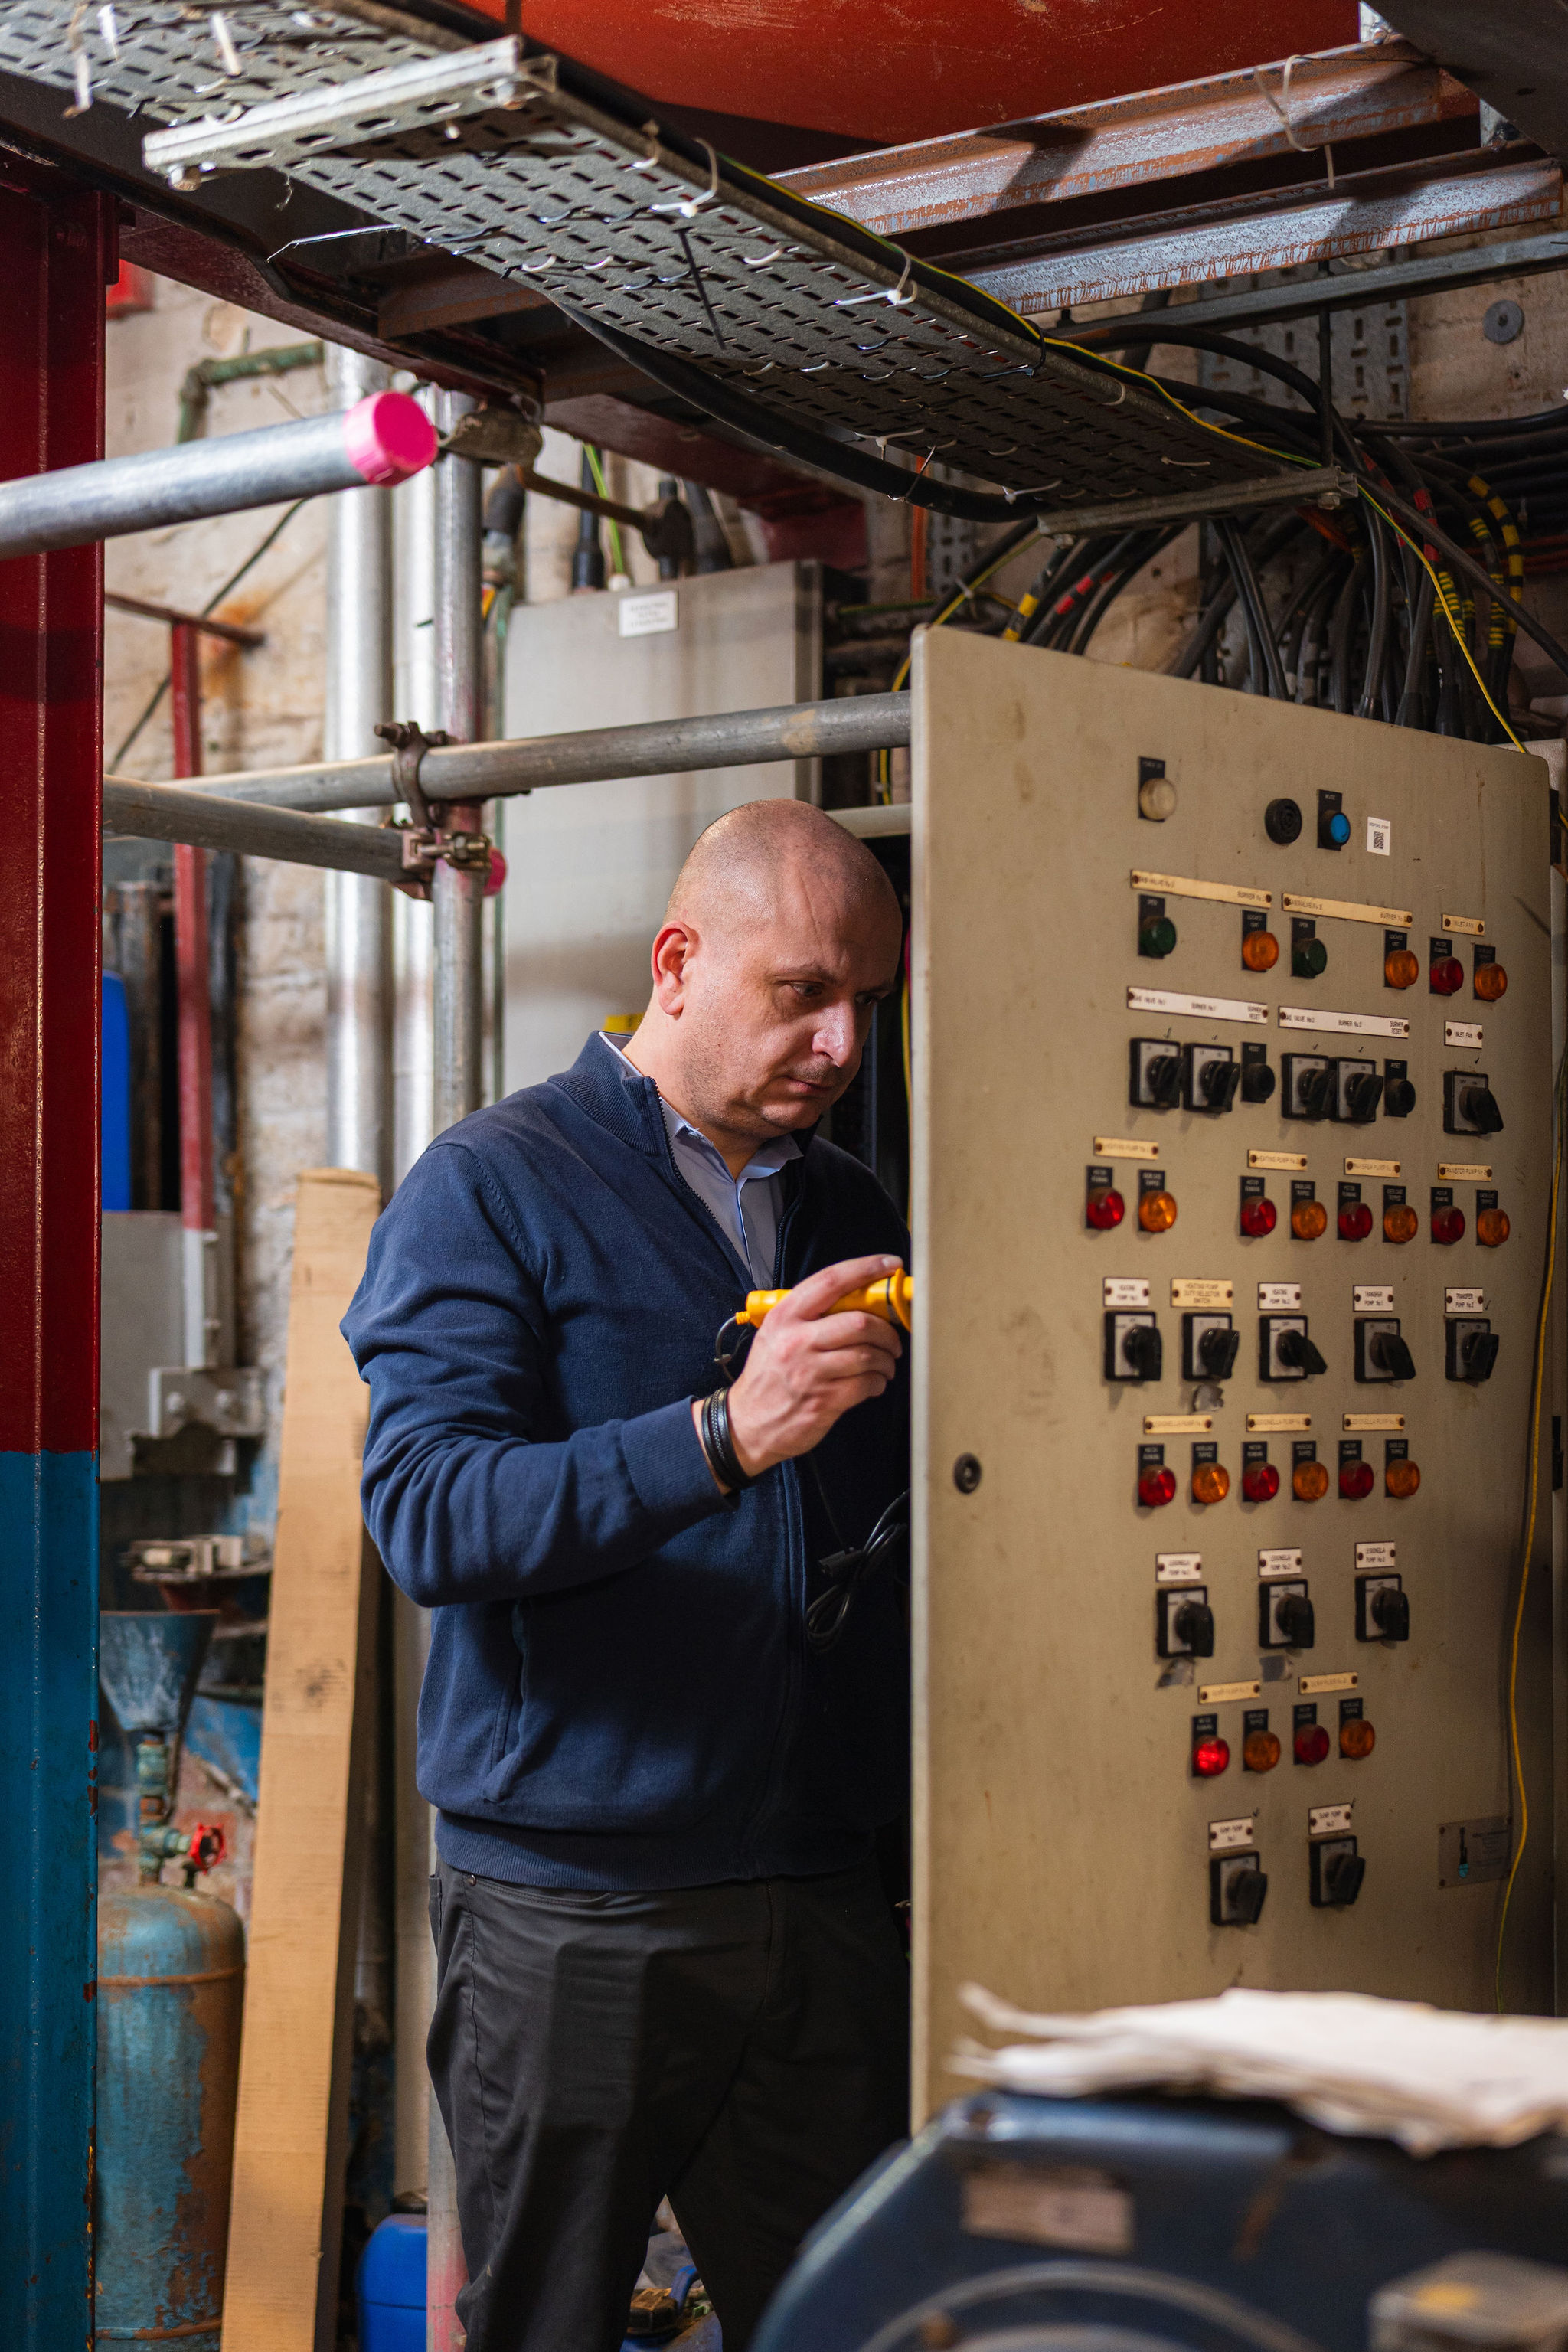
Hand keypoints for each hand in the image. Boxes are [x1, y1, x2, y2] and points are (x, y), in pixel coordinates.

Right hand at [712, 1254, 904, 1480]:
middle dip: (886, 1330)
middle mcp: (796, 1341)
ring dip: (886, 1360)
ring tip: (885, 1364)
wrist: (746, 1424)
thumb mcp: (775, 1334)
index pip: (831, 1281)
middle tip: (892, 1339)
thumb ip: (810, 1315)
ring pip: (868, 1355)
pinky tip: (873, 1383)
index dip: (866, 1268)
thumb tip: (859, 1301)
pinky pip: (866, 1385)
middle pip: (859, 1322)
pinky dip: (878, 1383)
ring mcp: (809, 1373)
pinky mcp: (823, 1402)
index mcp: (784, 1317)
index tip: (890, 1265)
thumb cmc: (768, 1376)